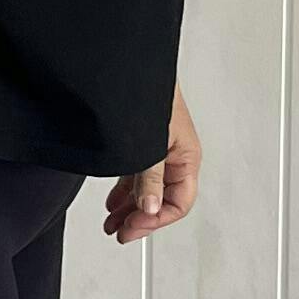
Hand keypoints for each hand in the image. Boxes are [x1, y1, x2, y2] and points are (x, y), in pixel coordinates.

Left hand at [105, 89, 200, 243]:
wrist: (133, 65)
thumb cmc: (149, 94)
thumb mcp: (150, 145)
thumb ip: (150, 180)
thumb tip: (150, 210)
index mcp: (187, 158)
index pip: (179, 203)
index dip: (156, 220)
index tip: (132, 228)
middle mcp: (175, 156)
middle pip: (162, 200)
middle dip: (140, 219)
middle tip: (119, 232)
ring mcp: (159, 150)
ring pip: (147, 190)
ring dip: (129, 208)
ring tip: (112, 223)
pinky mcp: (143, 143)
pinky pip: (137, 175)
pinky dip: (124, 192)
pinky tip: (113, 202)